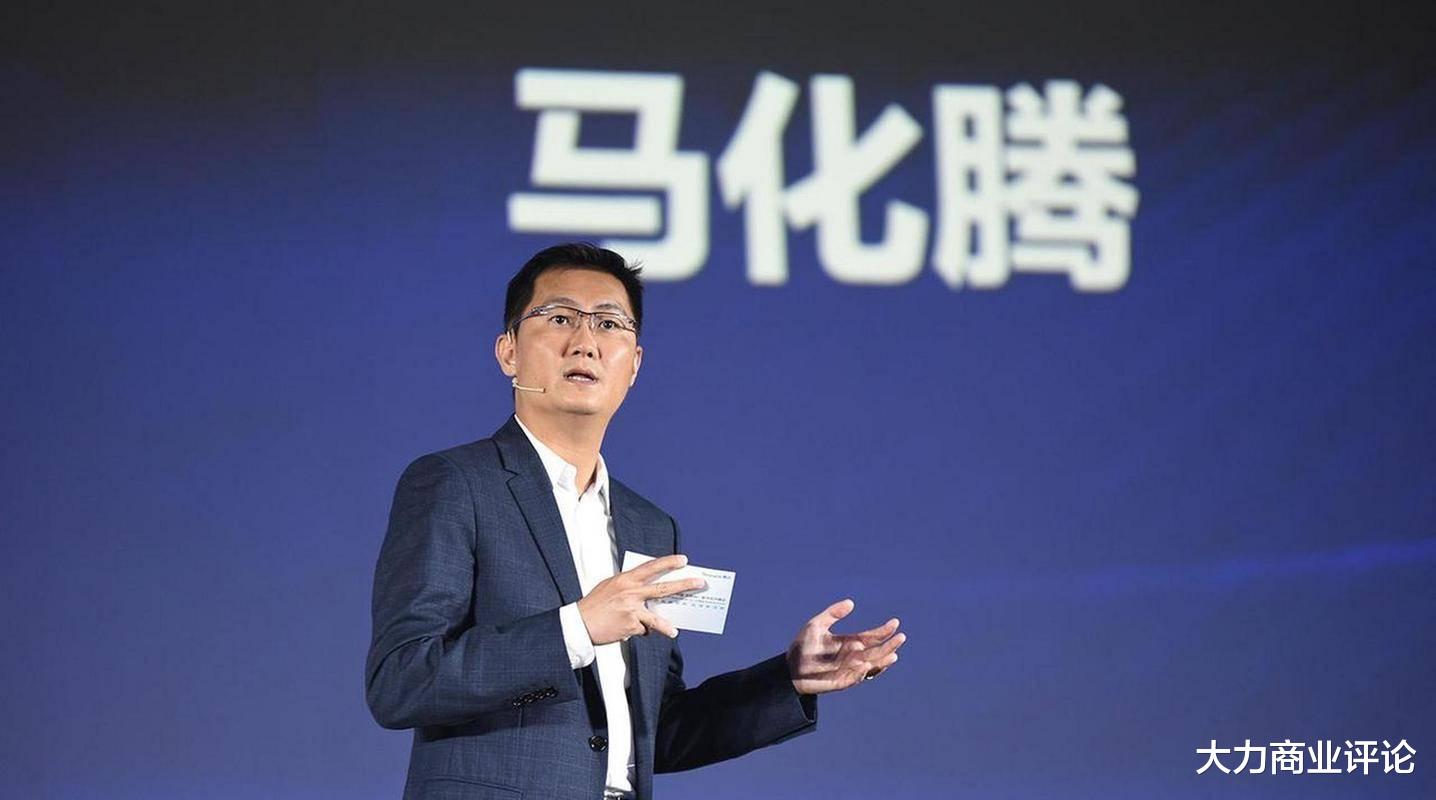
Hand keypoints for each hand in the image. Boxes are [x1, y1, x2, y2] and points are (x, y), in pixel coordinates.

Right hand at [577, 554, 704, 644]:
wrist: (579, 624)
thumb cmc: (594, 605)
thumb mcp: (610, 586)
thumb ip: (629, 586)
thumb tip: (649, 592)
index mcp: (625, 579)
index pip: (651, 567)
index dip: (668, 562)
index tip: (684, 560)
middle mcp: (630, 593)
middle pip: (663, 588)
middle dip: (684, 585)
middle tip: (699, 583)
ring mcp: (632, 610)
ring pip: (656, 618)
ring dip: (666, 626)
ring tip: (674, 631)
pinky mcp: (630, 626)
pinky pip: (642, 630)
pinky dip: (639, 631)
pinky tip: (628, 630)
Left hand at [786, 599, 904, 694]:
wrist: (790, 668)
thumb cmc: (803, 646)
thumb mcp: (816, 625)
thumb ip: (833, 613)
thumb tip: (851, 602)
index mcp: (849, 642)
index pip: (871, 637)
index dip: (883, 631)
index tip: (895, 622)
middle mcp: (852, 656)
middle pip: (876, 651)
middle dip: (889, 645)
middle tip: (901, 637)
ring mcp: (848, 670)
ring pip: (871, 666)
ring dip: (882, 661)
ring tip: (893, 654)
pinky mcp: (842, 682)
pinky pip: (855, 678)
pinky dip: (862, 673)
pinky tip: (868, 665)